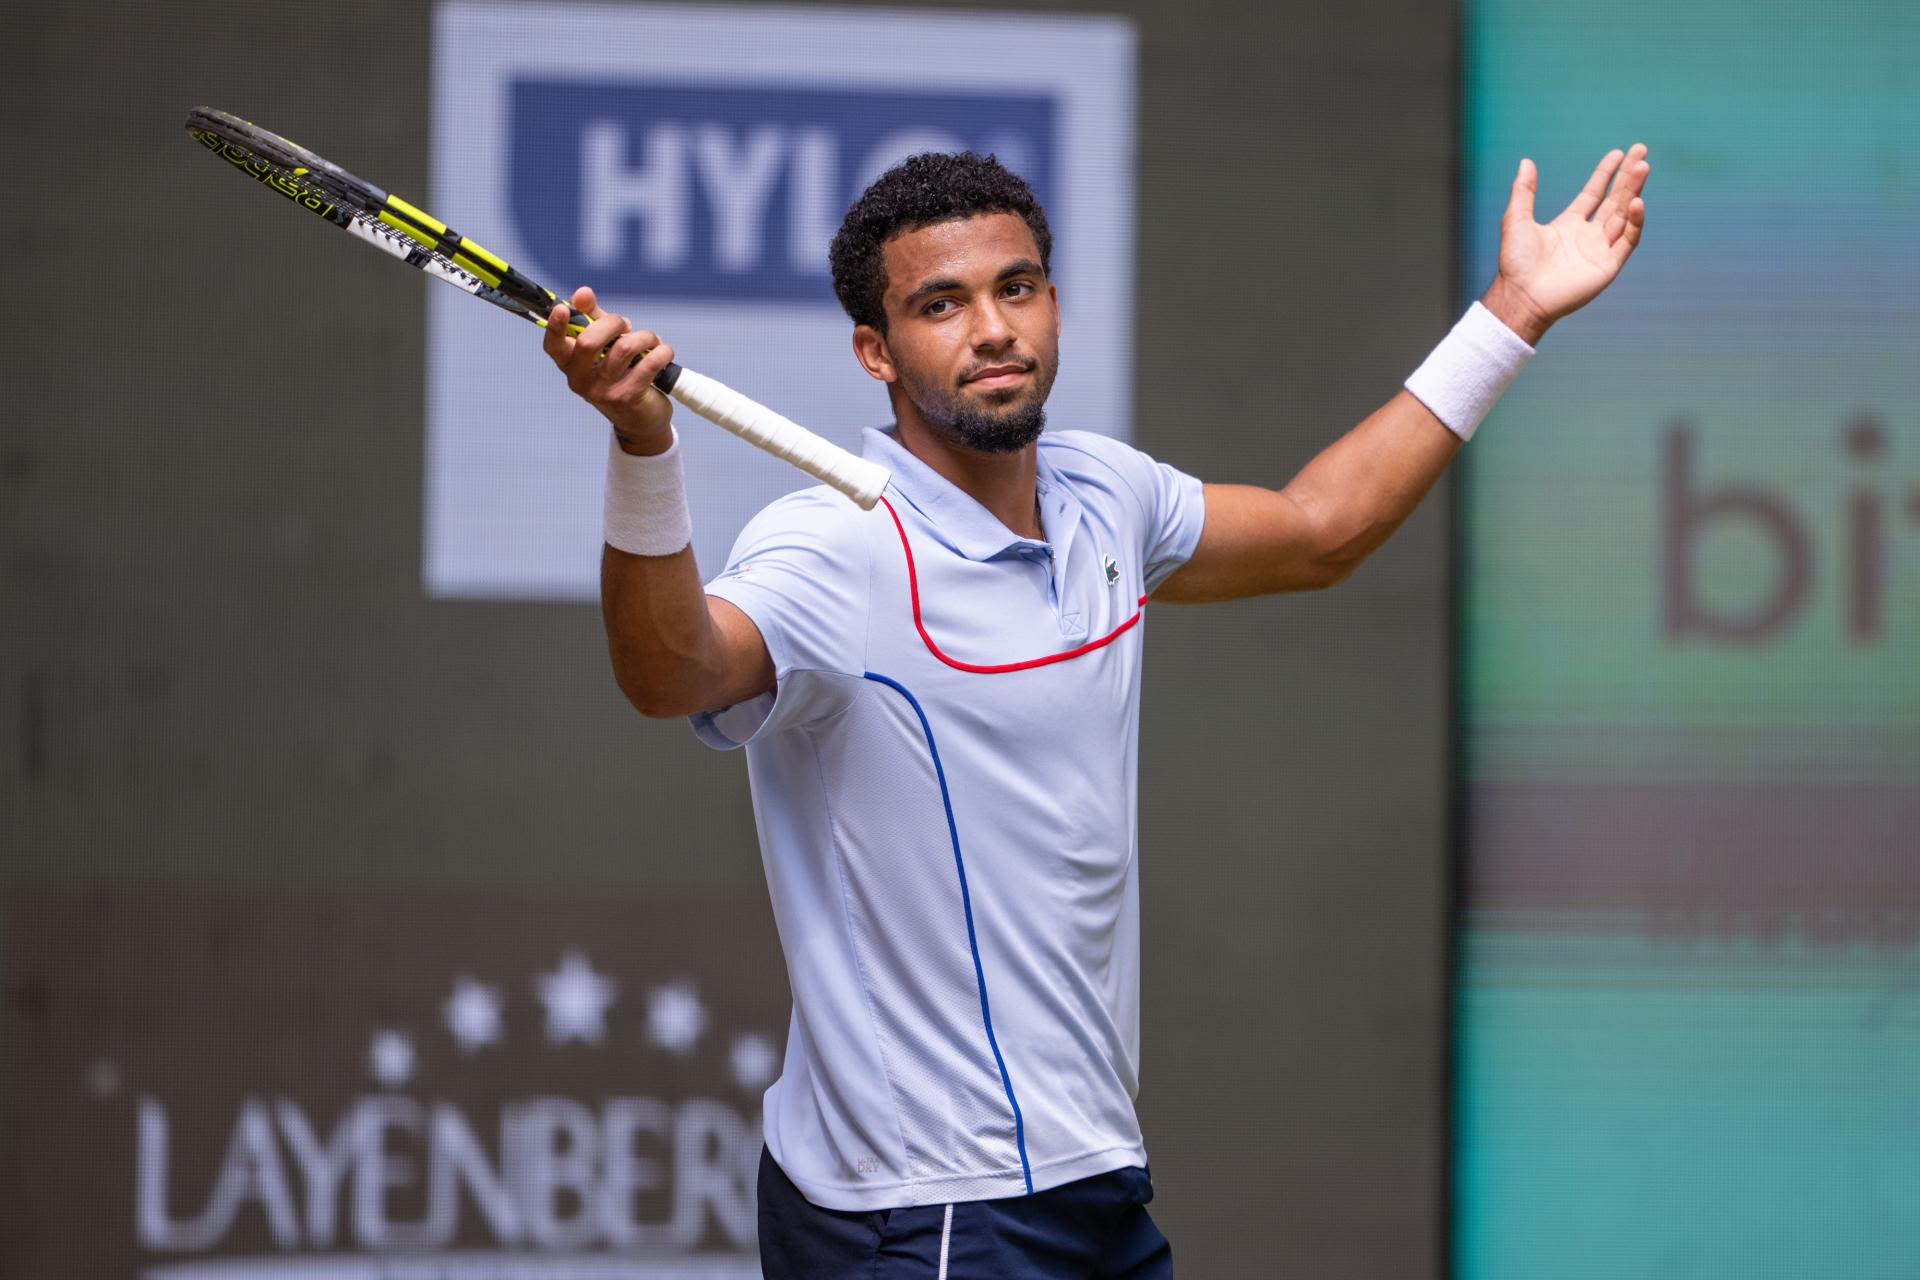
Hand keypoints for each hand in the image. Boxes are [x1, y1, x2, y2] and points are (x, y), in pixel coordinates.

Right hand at [542, 285, 676, 454]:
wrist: (640, 420)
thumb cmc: (620, 373)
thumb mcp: (604, 345)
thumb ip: (593, 317)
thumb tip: (582, 292)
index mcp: (569, 364)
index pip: (553, 345)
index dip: (555, 326)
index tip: (563, 308)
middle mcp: (580, 380)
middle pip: (589, 340)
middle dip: (614, 323)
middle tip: (626, 326)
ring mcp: (603, 391)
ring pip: (624, 347)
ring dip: (644, 337)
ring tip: (650, 341)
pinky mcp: (628, 397)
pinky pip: (649, 363)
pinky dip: (662, 351)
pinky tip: (664, 353)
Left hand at [1484, 144, 1649, 343]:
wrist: (1522, 295)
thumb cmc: (1516, 262)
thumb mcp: (1516, 219)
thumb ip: (1523, 191)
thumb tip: (1525, 161)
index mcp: (1569, 225)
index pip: (1594, 194)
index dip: (1606, 174)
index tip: (1618, 153)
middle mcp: (1587, 236)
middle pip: (1614, 199)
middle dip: (1628, 176)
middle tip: (1640, 150)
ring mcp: (1600, 250)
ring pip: (1624, 214)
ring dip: (1634, 190)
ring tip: (1643, 166)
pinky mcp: (1608, 265)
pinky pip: (1627, 240)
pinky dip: (1634, 221)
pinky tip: (1637, 202)